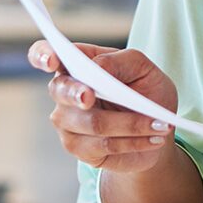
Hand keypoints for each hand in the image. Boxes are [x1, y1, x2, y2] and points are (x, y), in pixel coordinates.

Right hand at [31, 40, 179, 173]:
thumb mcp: (144, 69)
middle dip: (77, 93)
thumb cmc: (146, 91)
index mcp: (76, 65)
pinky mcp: (79, 148)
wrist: (157, 129)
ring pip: (93, 123)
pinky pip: (105, 145)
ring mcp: (67, 122)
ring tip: (159, 124)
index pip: (45, 54)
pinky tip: (154, 137)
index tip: (51, 60)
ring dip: (130, 123)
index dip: (43, 55)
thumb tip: (98, 66)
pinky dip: (135, 140)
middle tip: (90, 96)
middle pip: (62, 91)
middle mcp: (65, 92)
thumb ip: (121, 61)